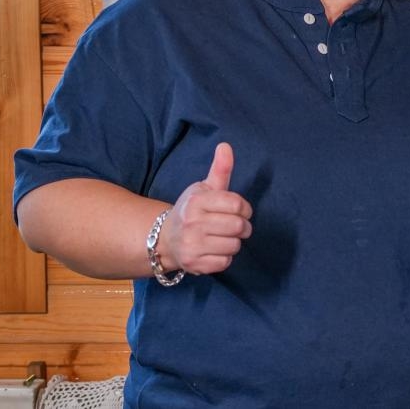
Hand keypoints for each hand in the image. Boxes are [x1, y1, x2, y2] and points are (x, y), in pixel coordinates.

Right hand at [159, 143, 252, 274]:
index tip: (240, 211)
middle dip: (243, 227)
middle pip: (238, 226)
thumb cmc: (192, 210)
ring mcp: (192, 245)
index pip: (237, 205)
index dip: (245, 209)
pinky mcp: (194, 264)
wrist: (165, 238)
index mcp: (197, 201)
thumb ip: (220, 169)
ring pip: (234, 245)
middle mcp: (192, 223)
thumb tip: (226, 146)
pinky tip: (214, 249)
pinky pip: (225, 262)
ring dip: (234, 242)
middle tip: (236, 226)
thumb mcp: (204, 188)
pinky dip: (224, 257)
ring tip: (223, 237)